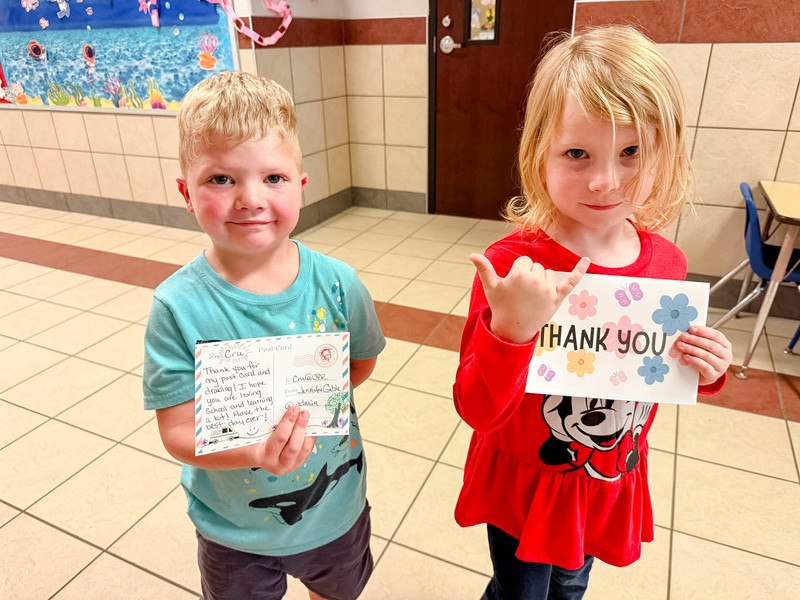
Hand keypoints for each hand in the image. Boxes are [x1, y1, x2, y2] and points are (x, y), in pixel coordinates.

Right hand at [249, 406, 316, 474]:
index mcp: (264, 456)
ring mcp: (289, 466)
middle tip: (303, 413)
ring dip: (307, 431)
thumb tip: (285, 407)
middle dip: (300, 426)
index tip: (293, 410)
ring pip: (304, 449)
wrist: (256, 456)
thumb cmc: (255, 443)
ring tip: (307, 418)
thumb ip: (268, 424)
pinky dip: (310, 437)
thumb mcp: (257, 434)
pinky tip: (310, 427)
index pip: (280, 439)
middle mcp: (278, 464)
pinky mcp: (298, 463)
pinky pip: (308, 450)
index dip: (288, 423)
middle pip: (294, 446)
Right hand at [470, 254, 590, 343]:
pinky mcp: (558, 298)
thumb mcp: (491, 287)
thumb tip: (471, 255)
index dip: (517, 272)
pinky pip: (571, 282)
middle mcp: (536, 280)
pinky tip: (588, 259)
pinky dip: (580, 270)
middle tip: (521, 294)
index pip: (524, 261)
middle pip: (536, 266)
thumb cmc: (501, 306)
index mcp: (520, 274)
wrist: (513, 329)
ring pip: (548, 273)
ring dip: (541, 281)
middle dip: (528, 277)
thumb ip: (484, 269)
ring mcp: (548, 289)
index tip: (513, 287)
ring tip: (531, 296)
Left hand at [672, 325, 731, 385]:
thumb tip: (684, 335)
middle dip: (695, 340)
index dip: (703, 331)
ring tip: (681, 346)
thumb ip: (695, 340)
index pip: (716, 335)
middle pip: (711, 345)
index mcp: (725, 345)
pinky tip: (686, 357)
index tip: (692, 329)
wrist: (702, 375)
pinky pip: (704, 366)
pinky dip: (694, 360)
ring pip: (707, 355)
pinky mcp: (714, 375)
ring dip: (692, 349)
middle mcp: (726, 355)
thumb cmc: (702, 358)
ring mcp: (722, 366)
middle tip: (683, 336)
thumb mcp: (701, 347)